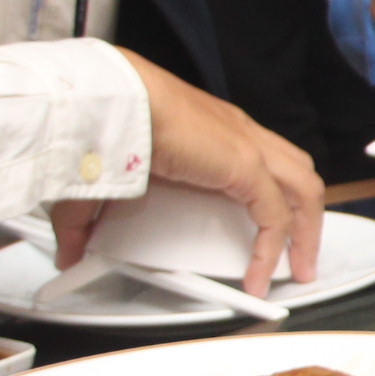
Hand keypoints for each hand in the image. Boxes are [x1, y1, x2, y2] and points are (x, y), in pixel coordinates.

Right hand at [52, 54, 326, 294]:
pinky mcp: (245, 165)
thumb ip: (88, 222)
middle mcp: (240, 134)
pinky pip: (275, 216)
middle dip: (305, 213)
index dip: (274, 194)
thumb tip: (68, 252)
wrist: (112, 99)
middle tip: (299, 250)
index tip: (269, 228)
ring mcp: (248, 147)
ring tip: (297, 267)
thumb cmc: (107, 122)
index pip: (264, 161)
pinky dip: (273, 248)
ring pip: (303, 189)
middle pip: (296, 171)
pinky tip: (259, 276)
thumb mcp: (104, 182)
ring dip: (306, 230)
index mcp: (215, 131)